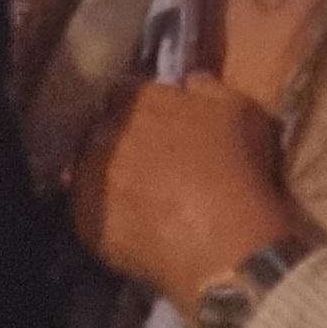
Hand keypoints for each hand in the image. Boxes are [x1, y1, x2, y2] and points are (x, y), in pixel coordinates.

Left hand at [68, 73, 310, 313]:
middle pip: (100, 131)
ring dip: (106, 180)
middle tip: (146, 164)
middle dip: (117, 142)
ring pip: (88, 172)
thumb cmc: (242, 173)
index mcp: (137, 100)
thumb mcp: (242, 113)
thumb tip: (190, 80)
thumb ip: (208, 89)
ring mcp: (89, 180)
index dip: (140, 109)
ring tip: (137, 200)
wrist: (229, 246)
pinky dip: (105, 219)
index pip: (123, 92)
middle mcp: (103, 133)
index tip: (154, 123)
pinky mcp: (84, 223)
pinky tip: (131, 229)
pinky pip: (87, 215)